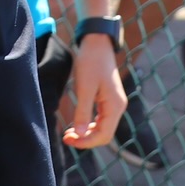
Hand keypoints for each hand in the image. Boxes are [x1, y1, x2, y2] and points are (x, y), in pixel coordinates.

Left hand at [59, 33, 125, 149]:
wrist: (98, 43)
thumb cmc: (91, 62)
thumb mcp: (84, 88)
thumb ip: (82, 112)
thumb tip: (79, 135)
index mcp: (115, 106)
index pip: (103, 135)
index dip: (85, 142)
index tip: (68, 140)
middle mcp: (118, 107)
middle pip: (104, 135)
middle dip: (85, 139)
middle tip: (66, 137)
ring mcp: (115, 104)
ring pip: (103, 128)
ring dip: (87, 134)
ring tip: (69, 133)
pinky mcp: (109, 100)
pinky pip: (101, 120)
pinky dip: (90, 125)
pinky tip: (77, 125)